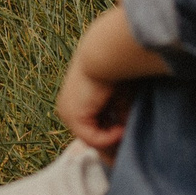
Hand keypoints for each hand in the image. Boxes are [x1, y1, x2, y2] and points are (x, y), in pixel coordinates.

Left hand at [55, 6, 157, 154]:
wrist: (105, 55)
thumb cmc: (116, 69)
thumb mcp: (118, 98)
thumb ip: (119, 114)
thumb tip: (125, 132)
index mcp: (74, 102)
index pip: (92, 128)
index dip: (111, 133)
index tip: (127, 130)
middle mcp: (67, 109)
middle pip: (91, 136)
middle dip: (112, 138)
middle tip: (129, 134)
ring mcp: (67, 114)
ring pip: (93, 140)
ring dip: (113, 137)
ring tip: (127, 128)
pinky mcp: (73, 117)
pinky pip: (93, 139)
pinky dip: (110, 138)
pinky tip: (122, 129)